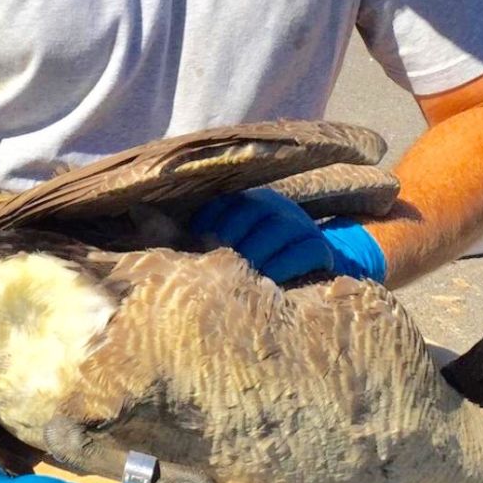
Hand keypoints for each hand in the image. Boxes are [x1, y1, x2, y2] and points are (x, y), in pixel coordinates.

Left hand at [191, 189, 386, 282]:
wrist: (305, 277)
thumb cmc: (257, 265)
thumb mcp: (232, 249)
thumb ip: (205, 241)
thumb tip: (163, 238)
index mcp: (248, 202)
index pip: (224, 202)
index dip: (208, 222)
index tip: (195, 246)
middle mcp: (274, 205)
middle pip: (251, 211)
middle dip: (231, 240)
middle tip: (217, 266)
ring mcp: (299, 224)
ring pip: (277, 228)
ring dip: (257, 253)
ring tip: (242, 276)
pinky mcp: (319, 246)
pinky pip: (304, 250)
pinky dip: (285, 265)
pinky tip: (270, 280)